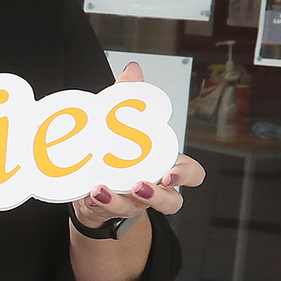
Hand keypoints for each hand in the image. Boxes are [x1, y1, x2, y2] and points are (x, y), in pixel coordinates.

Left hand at [72, 62, 204, 228]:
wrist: (94, 174)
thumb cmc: (118, 148)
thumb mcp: (124, 120)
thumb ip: (130, 96)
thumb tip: (133, 69)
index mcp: (165, 165)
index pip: (192, 175)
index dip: (186, 176)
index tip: (169, 173)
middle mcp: (153, 188)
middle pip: (171, 201)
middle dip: (158, 197)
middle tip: (140, 185)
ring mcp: (133, 202)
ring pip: (137, 210)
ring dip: (120, 202)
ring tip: (103, 189)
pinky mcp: (109, 208)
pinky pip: (107, 211)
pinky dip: (97, 203)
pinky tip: (88, 193)